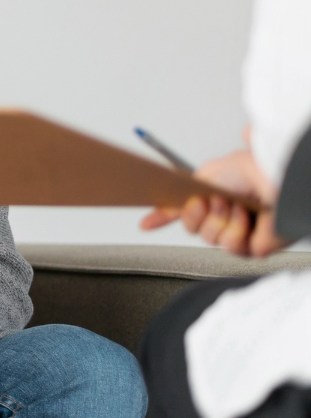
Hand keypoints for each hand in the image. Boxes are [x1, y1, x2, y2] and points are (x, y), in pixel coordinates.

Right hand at [140, 136, 285, 256]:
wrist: (273, 179)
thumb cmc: (249, 170)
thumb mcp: (203, 175)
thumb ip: (179, 191)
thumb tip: (162, 202)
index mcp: (214, 196)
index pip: (185, 211)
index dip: (164, 218)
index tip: (145, 224)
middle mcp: (226, 215)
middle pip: (192, 228)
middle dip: (196, 214)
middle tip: (209, 201)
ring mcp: (239, 232)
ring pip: (209, 239)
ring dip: (220, 220)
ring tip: (236, 206)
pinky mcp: (254, 246)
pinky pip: (230, 247)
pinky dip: (237, 230)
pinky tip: (248, 219)